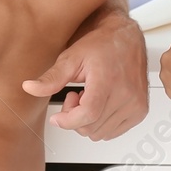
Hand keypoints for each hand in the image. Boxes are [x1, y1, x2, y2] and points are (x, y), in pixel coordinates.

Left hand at [22, 11, 146, 139]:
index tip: (58, 117)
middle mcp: (126, 94)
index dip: (68, 120)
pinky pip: (114, 132)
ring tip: (90, 96)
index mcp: (108, 80)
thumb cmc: (101, 43)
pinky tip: (101, 102)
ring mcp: (135, 104)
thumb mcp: (71, 57)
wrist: (125, 36)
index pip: (87, 115)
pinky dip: (102, 122)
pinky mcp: (140, 110)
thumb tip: (29, 88)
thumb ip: (51, 77)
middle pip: (91, 128)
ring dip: (89, 120)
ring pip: (101, 134)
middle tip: (76, 95)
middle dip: (76, 117)